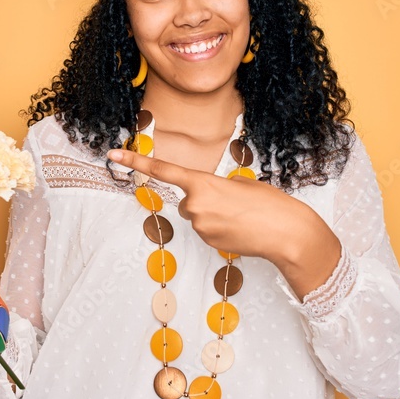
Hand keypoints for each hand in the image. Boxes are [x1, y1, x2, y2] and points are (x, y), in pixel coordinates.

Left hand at [107, 148, 342, 296]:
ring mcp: (200, 227)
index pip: (163, 170)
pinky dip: (219, 228)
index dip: (136, 162)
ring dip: (213, 214)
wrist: (285, 233)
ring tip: (240, 217)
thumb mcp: (240, 184)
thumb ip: (215, 187)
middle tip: (233, 202)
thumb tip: (204, 199)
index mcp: (203, 184)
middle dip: (204, 199)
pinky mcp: (208, 243)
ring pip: (197, 216)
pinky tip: (239, 229)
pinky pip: (206, 230)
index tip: (114, 155)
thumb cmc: (268, 203)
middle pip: (187, 200)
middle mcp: (195, 206)